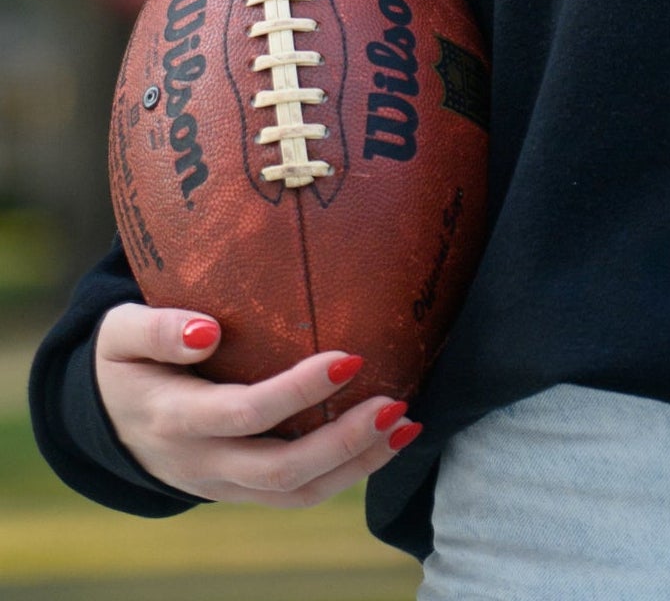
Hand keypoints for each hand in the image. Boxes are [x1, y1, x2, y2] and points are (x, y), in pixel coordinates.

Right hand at [93, 305, 420, 505]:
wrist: (107, 423)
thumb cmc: (126, 361)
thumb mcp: (120, 334)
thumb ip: (156, 328)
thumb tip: (207, 332)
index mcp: (175, 418)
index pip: (245, 414)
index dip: (298, 391)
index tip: (349, 356)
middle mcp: (203, 462)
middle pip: (280, 468)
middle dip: (344, 441)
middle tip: (396, 401)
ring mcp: (224, 485)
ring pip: (296, 493)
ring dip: (357, 464)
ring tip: (407, 424)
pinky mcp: (243, 491)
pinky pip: (298, 495)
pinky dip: (348, 474)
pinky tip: (389, 442)